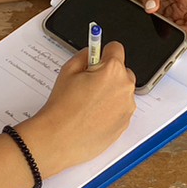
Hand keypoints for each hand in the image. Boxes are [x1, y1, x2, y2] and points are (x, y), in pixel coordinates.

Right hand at [20, 41, 136, 176]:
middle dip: (109, 74)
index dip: (103, 52)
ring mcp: (127, 107)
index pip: (116, 48)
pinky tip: (93, 116)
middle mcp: (125, 87)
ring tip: (89, 104)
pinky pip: (121, 108)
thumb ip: (84, 55)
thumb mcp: (67, 71)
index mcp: (112, 70)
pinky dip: (111, 109)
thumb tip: (92, 52)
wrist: (59, 139)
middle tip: (89, 84)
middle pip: (122, 71)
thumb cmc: (62, 107)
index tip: (97, 57)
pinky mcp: (125, 123)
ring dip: (111, 92)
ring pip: (122, 91)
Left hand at [112, 0, 186, 51]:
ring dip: (174, 32)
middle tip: (176, 41)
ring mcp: (174, 6)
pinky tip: (156, 29)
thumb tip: (152, 8)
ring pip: (181, 27)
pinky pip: (168, 25)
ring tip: (162, 33)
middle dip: (186, 34)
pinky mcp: (164, 11)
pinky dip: (163, 30)